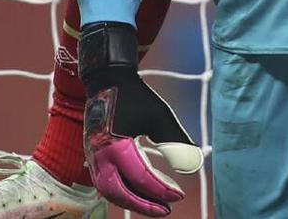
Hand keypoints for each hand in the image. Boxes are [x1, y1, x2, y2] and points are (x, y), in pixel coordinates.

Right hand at [79, 22, 202, 216]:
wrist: (107, 81)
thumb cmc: (135, 97)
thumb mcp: (160, 116)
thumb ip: (176, 141)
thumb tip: (193, 167)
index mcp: (115, 146)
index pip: (140, 177)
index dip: (161, 189)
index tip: (179, 195)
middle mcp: (99, 156)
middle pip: (119, 192)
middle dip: (143, 205)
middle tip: (166, 210)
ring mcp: (93, 158)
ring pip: (110, 191)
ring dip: (132, 201)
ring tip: (156, 206)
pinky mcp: (94, 157)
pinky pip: (106, 182)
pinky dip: (123, 192)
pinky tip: (141, 193)